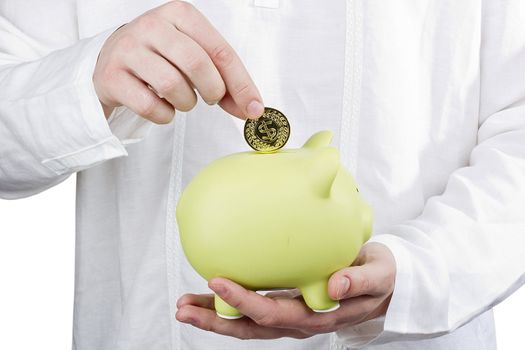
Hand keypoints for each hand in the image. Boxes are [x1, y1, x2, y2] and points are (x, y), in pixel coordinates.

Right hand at [93, 1, 263, 122]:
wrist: (113, 58)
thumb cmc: (162, 57)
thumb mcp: (194, 55)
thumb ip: (224, 80)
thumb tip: (252, 108)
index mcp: (180, 14)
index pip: (220, 50)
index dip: (241, 84)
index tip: (253, 108)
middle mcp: (152, 25)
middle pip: (197, 64)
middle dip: (213, 91)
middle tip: (211, 98)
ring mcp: (128, 49)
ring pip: (172, 85)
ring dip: (186, 103)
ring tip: (181, 98)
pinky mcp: (112, 76)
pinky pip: (150, 105)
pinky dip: (164, 115)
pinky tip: (162, 107)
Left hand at [176, 243, 395, 338]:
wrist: (385, 284)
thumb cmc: (381, 277)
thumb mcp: (378, 276)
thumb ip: (360, 281)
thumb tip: (335, 286)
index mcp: (318, 316)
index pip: (274, 314)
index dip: (245, 303)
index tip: (218, 282)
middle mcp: (299, 321)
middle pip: (250, 327)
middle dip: (215, 321)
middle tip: (183, 309)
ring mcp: (291, 316)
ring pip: (247, 324)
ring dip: (214, 318)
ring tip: (184, 307)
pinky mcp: (287, 305)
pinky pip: (254, 311)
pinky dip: (229, 306)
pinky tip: (210, 293)